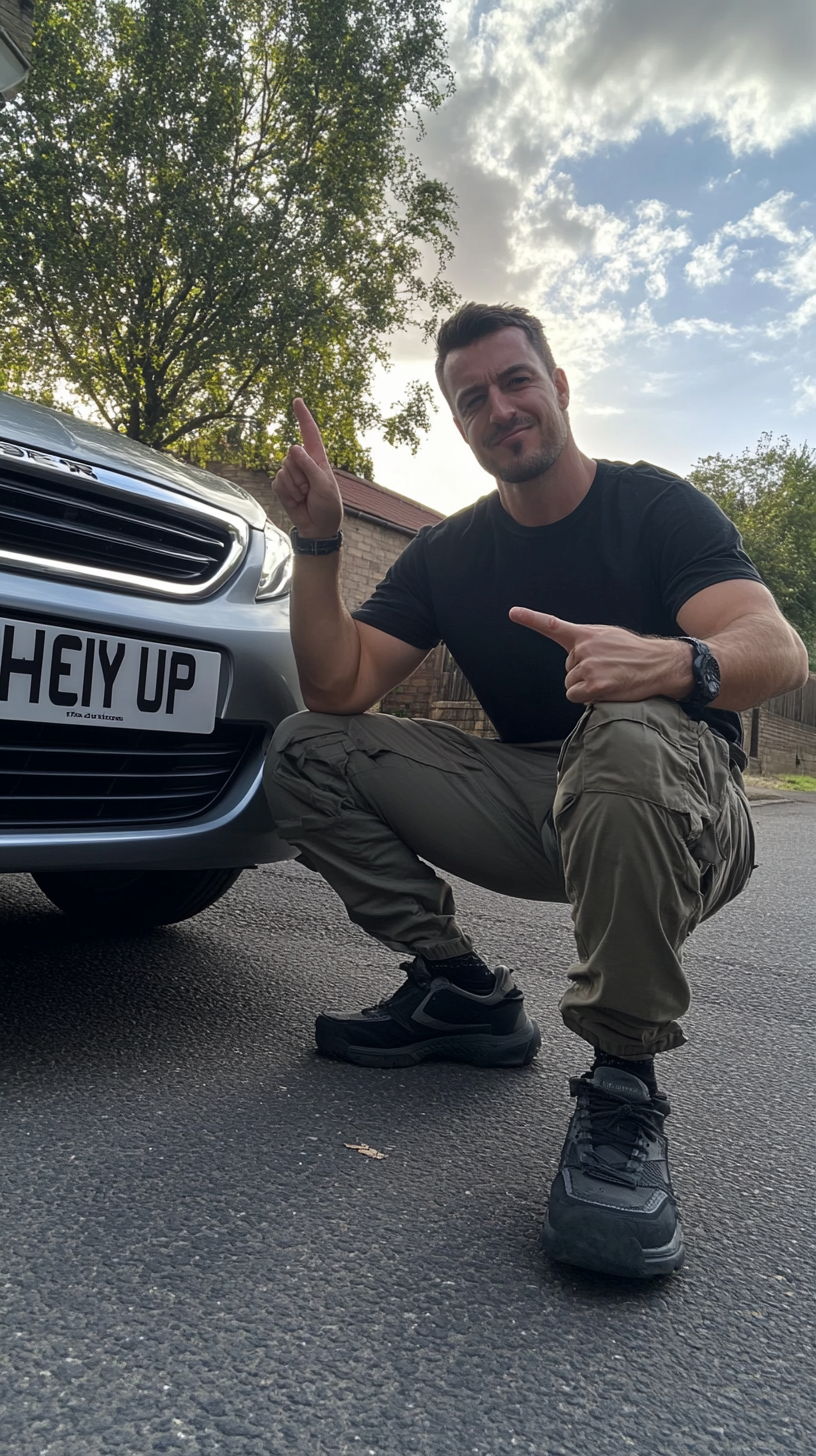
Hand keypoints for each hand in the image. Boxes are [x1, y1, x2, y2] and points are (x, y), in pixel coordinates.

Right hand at [272, 398, 343, 539]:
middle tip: (309, 489)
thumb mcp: (323, 485)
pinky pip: (277, 483)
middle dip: (299, 474)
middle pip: (291, 456)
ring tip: (305, 496)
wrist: (318, 527)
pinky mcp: (283, 486)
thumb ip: (308, 466)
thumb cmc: (328, 506)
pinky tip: (296, 500)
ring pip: (283, 470)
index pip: (309, 433)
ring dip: (294, 486)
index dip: (303, 416)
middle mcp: (303, 463)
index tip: (297, 401)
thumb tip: (293, 447)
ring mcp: (292, 475)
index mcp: (317, 459)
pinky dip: (286, 493)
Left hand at [508, 608, 692, 703]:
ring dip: (586, 687)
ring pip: (571, 685)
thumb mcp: (609, 637)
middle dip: (582, 673)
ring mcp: (589, 667)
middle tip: (607, 669)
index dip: (531, 618)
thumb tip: (575, 655)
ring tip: (609, 678)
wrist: (659, 664)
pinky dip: (587, 698)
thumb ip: (587, 642)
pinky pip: (576, 697)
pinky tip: (606, 690)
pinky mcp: (595, 686)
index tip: (513, 612)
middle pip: (567, 670)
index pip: (553, 625)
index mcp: (585, 634)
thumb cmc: (633, 653)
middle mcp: (584, 648)